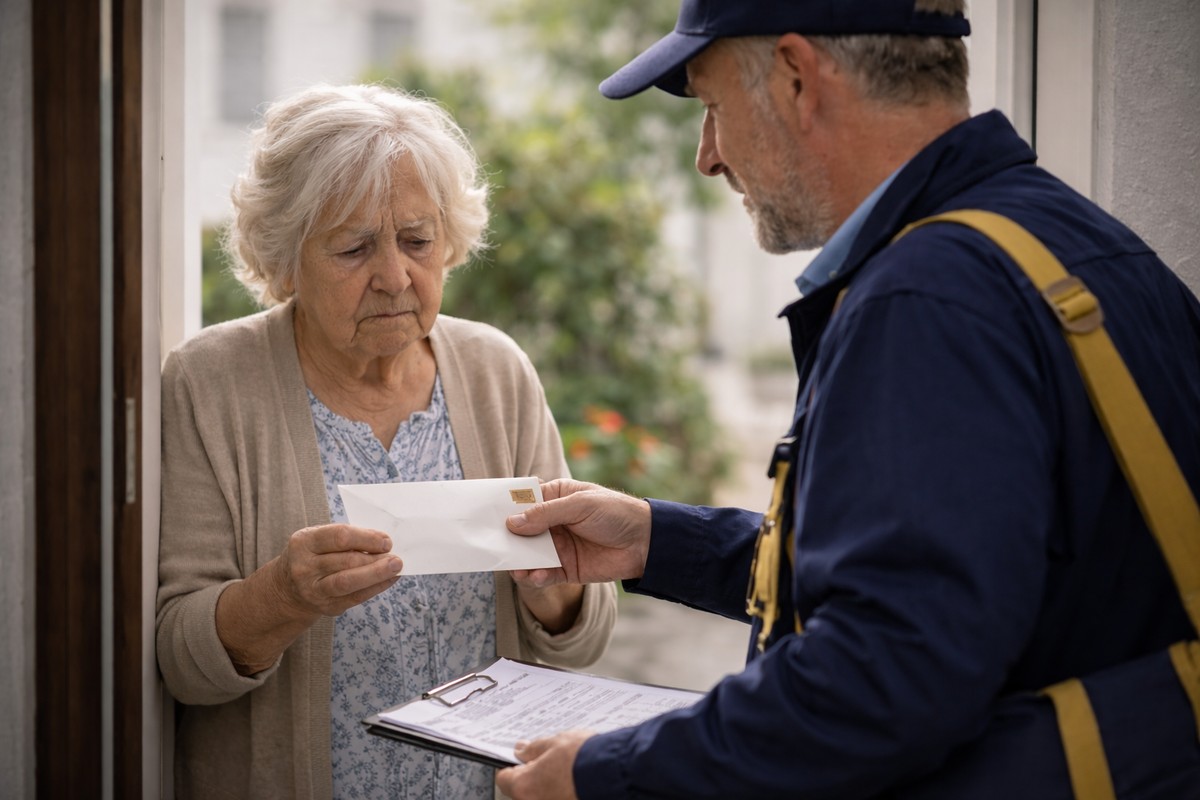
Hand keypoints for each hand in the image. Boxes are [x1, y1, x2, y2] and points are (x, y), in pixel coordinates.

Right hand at [216, 524, 401, 673]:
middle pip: (346, 561)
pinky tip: (390, 579)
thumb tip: (383, 542)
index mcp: (303, 542)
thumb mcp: (318, 539)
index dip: (366, 538)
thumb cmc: (312, 555)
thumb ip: (345, 538)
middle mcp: (304, 567)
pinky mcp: (326, 607)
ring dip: (376, 575)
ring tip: (396, 567)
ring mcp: (313, 590)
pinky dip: (376, 588)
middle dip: (375, 559)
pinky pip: (355, 598)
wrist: (287, 588)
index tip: (387, 541)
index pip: (339, 537)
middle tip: (396, 557)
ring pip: (348, 582)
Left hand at [496, 730, 593, 799]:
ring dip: (548, 785)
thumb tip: (522, 750)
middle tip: (545, 760)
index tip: (519, 759)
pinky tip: (575, 780)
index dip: (511, 765)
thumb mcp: (555, 742)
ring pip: (542, 796)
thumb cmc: (585, 758)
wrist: (615, 773)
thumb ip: (534, 748)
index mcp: (524, 786)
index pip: (504, 778)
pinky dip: (562, 791)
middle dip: (531, 775)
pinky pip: (558, 797)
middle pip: (523, 790)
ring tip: (565, 769)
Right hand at [507, 479, 650, 586]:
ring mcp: (558, 547)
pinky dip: (535, 577)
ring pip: (529, 556)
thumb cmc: (616, 513)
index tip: (486, 517)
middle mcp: (553, 523)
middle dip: (508, 539)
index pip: (524, 502)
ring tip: (516, 568)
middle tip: (494, 547)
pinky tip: (533, 576)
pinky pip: (543, 575)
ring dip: (519, 562)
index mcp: (556, 497)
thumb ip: (546, 514)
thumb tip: (512, 523)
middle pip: (521, 531)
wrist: (646, 542)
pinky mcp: (566, 569)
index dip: (506, 508)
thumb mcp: (579, 505)